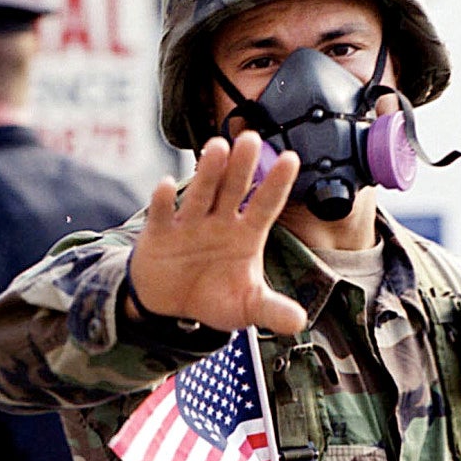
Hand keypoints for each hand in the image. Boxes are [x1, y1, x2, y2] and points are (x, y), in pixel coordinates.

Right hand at [128, 131, 307, 334]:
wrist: (171, 306)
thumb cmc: (214, 297)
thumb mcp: (246, 307)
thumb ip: (272, 310)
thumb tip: (300, 322)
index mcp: (246, 234)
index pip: (266, 205)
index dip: (277, 184)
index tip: (291, 158)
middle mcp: (220, 221)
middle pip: (233, 189)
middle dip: (242, 165)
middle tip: (251, 138)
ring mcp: (190, 224)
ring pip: (201, 193)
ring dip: (208, 172)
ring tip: (217, 148)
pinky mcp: (160, 233)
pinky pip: (163, 214)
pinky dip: (163, 200)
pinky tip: (167, 184)